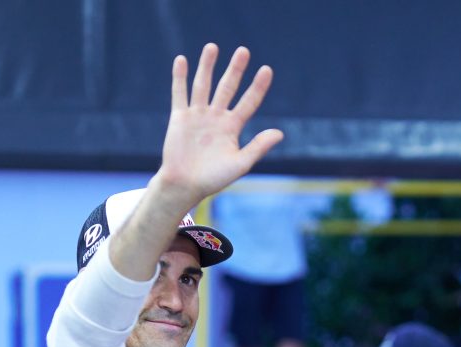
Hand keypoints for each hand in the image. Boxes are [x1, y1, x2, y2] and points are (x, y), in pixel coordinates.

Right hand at [158, 43, 283, 208]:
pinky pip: (180, 93)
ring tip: (213, 47)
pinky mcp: (180, 118)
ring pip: (204, 85)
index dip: (258, 87)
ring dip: (207, 66)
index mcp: (232, 128)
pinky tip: (182, 61)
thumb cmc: (213, 179)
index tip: (267, 70)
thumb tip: (280, 133)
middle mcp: (216, 118)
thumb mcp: (240, 164)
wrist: (185, 185)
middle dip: (235, 70)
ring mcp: (198, 116)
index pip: (248, 102)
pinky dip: (180, 77)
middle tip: (244, 51)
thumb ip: (258, 147)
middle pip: (227, 88)